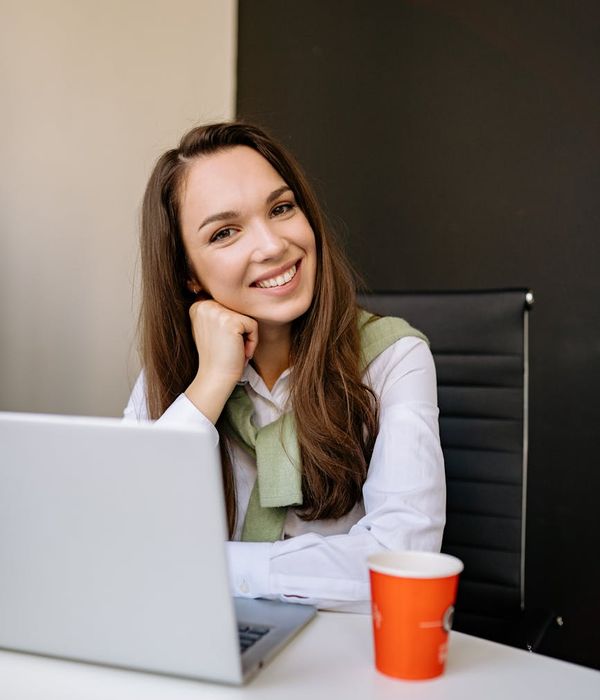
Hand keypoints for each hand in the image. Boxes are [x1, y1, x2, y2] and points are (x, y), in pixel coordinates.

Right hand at [184, 298, 257, 422]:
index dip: (231, 328)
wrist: (214, 378)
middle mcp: (205, 305)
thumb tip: (237, 301)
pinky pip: (253, 325)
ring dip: (246, 337)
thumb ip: (217, 313)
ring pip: (246, 318)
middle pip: (238, 310)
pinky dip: (252, 342)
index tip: (222, 344)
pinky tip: (240, 353)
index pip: (228, 307)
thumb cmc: (216, 358)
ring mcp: (217, 312)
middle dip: (239, 332)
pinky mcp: (231, 321)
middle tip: (229, 349)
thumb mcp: (210, 329)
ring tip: (234, 350)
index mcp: (198, 306)